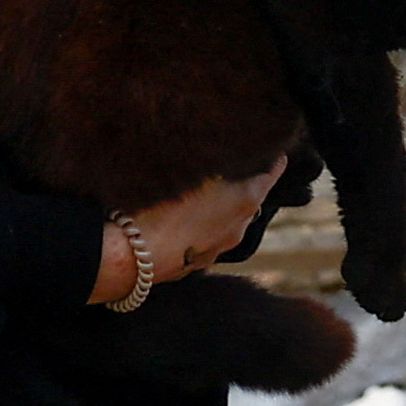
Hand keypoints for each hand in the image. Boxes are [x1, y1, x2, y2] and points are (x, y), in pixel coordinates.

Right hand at [88, 156, 287, 304]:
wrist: (130, 258)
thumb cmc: (158, 204)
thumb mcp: (186, 166)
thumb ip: (208, 153)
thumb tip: (217, 140)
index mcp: (246, 199)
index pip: (274, 169)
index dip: (270, 154)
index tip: (264, 143)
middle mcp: (240, 227)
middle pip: (251, 195)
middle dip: (241, 179)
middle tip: (223, 160)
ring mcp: (220, 249)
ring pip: (228, 219)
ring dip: (219, 205)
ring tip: (195, 188)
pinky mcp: (197, 265)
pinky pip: (206, 238)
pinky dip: (200, 225)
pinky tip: (177, 217)